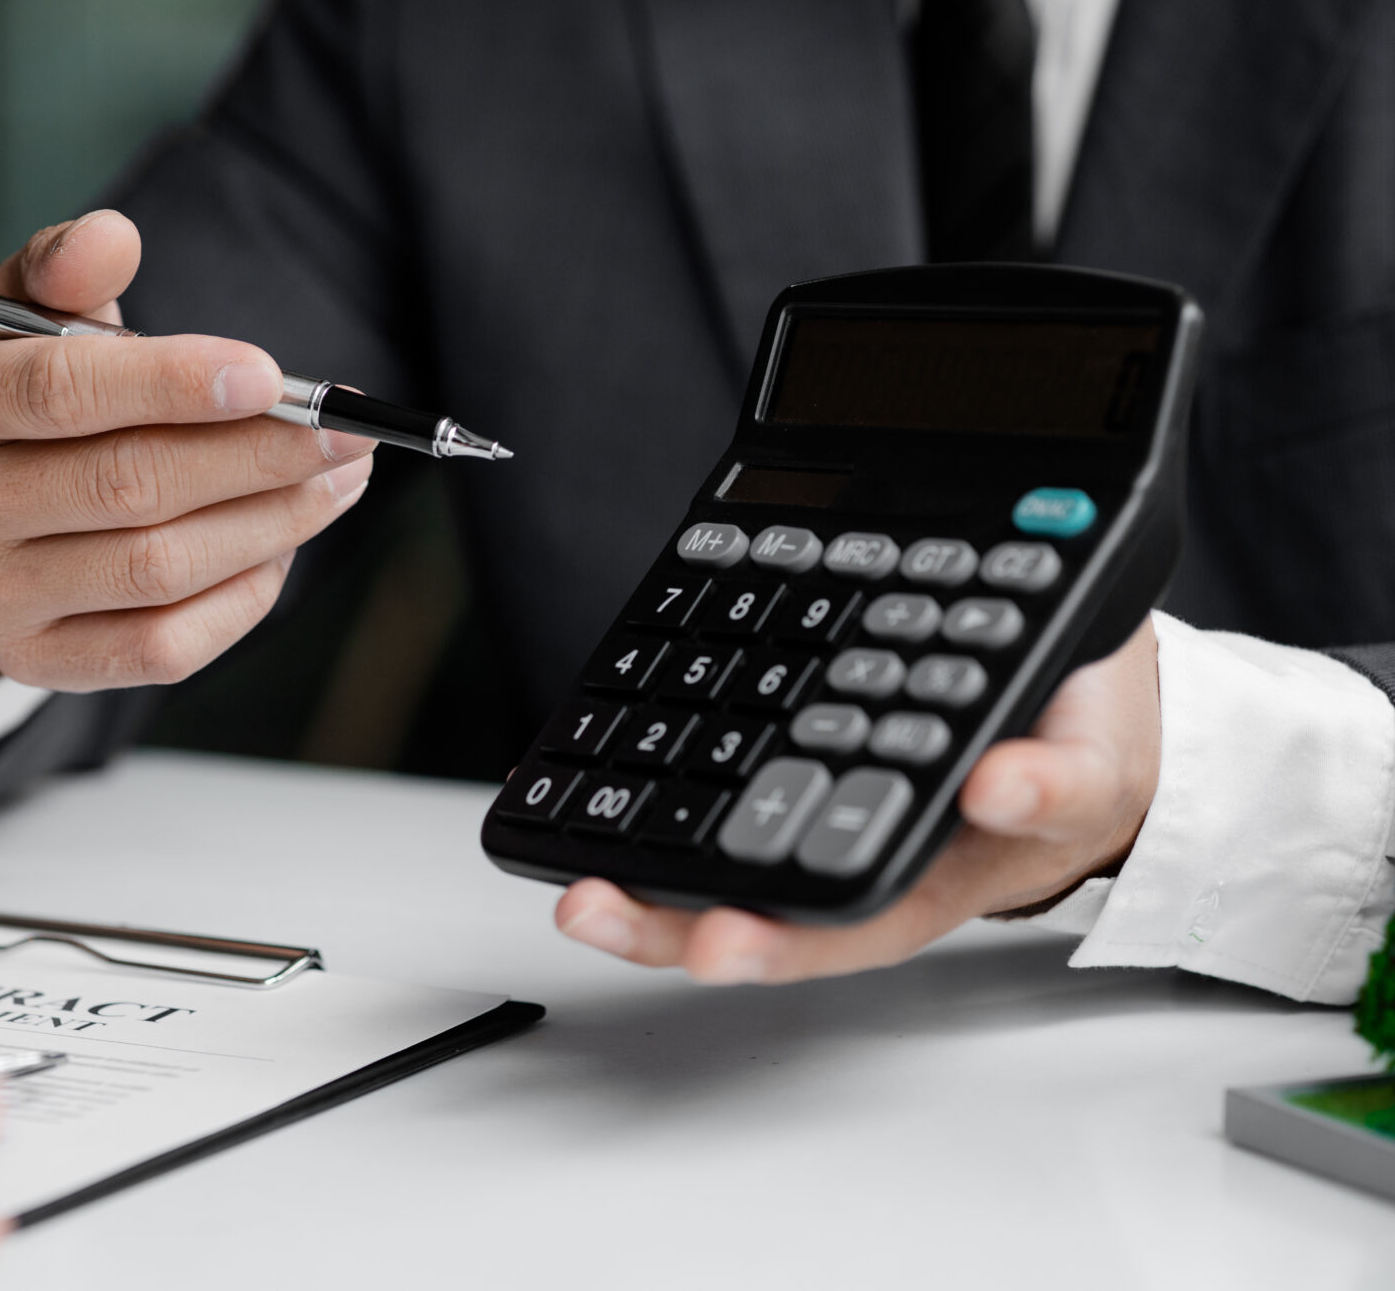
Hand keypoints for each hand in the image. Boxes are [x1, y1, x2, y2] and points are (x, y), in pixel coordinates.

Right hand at [0, 209, 376, 714]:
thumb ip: (58, 271)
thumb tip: (113, 236)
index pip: (59, 390)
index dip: (173, 382)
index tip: (273, 376)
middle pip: (128, 487)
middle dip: (258, 457)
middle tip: (346, 431)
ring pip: (158, 569)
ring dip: (272, 524)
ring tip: (338, 479)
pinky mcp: (32, 661)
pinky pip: (162, 647)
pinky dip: (241, 598)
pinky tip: (283, 546)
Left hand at [556, 618, 1160, 982]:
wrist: (1082, 712)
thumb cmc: (1083, 749)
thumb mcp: (1092, 765)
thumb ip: (1056, 784)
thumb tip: (1000, 789)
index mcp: (926, 881)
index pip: (838, 929)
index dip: (773, 943)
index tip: (715, 942)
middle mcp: (854, 866)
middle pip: (748, 914)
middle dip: (663, 921)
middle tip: (590, 907)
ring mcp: (815, 827)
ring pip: (714, 869)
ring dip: (637, 869)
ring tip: (564, 864)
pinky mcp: (790, 775)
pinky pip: (709, 799)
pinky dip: (645, 793)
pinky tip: (578, 776)